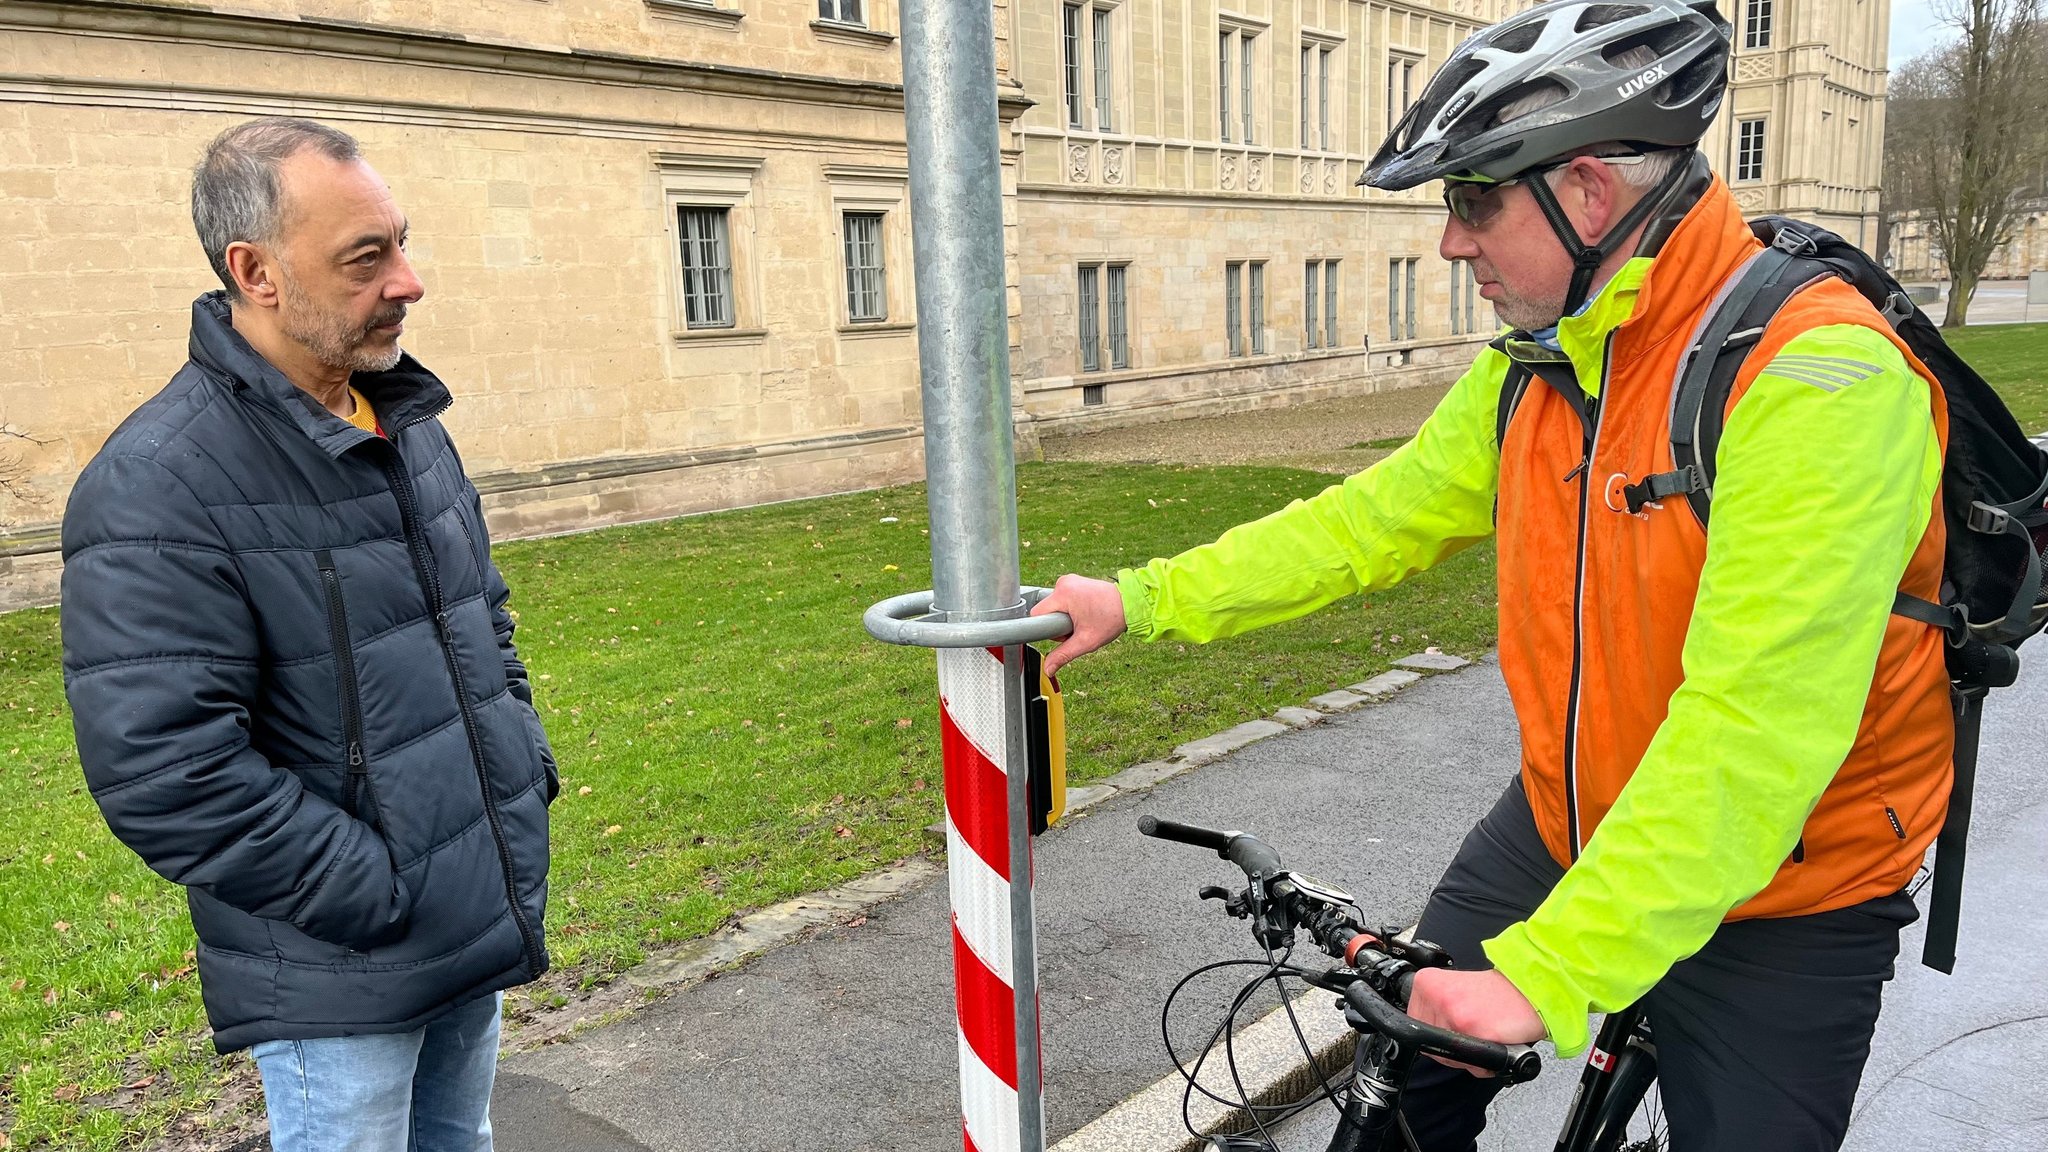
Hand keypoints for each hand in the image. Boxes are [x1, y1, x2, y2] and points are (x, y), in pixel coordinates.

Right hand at [1030, 573, 1126, 676]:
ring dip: (1065, 617)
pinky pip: (1063, 600)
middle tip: (1079, 627)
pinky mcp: (1075, 581)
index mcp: (1063, 593)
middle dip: (1058, 624)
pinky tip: (1085, 613)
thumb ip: (1063, 655)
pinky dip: (1070, 609)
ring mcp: (1070, 580)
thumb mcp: (1085, 641)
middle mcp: (1064, 582)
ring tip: (1085, 619)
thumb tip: (1048, 669)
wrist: (1131, 603)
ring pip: (1054, 606)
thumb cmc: (1112, 618)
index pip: (1037, 614)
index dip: (1047, 629)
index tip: (1064, 633)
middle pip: (1046, 611)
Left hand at [1404, 967, 1544, 1076]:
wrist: (1531, 991)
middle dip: (1453, 1049)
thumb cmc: (1498, 993)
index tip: (1452, 1029)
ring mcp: (1455, 1015)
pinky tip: (1495, 1043)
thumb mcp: (1455, 988)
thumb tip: (1419, 1035)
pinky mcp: (1476, 1032)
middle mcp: (1438, 997)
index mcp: (1427, 983)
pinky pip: (1473, 1065)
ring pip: (1450, 1058)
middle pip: (1430, 1046)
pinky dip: (1485, 1066)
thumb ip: (1434, 1009)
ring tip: (1486, 1034)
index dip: (1435, 1035)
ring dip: (1469, 1058)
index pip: (1414, 1025)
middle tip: (1475, 1030)